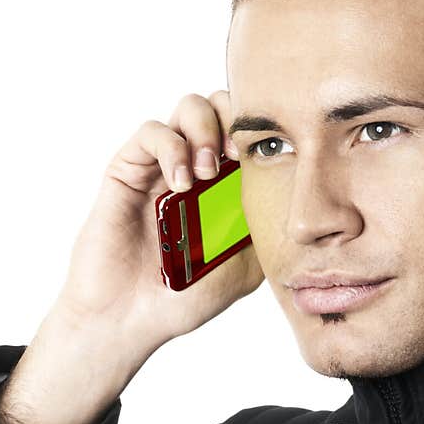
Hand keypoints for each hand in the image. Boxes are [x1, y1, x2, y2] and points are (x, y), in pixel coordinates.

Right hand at [53, 90, 263, 351]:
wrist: (130, 318)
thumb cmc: (183, 298)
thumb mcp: (244, 267)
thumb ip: (264, 229)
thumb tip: (295, 196)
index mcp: (226, 187)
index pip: (250, 133)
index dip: (263, 133)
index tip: (273, 157)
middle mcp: (196, 169)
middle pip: (222, 106)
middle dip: (236, 119)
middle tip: (239, 157)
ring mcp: (162, 167)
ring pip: (189, 107)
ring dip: (206, 129)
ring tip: (209, 172)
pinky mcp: (128, 170)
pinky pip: (152, 133)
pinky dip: (172, 148)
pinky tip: (181, 182)